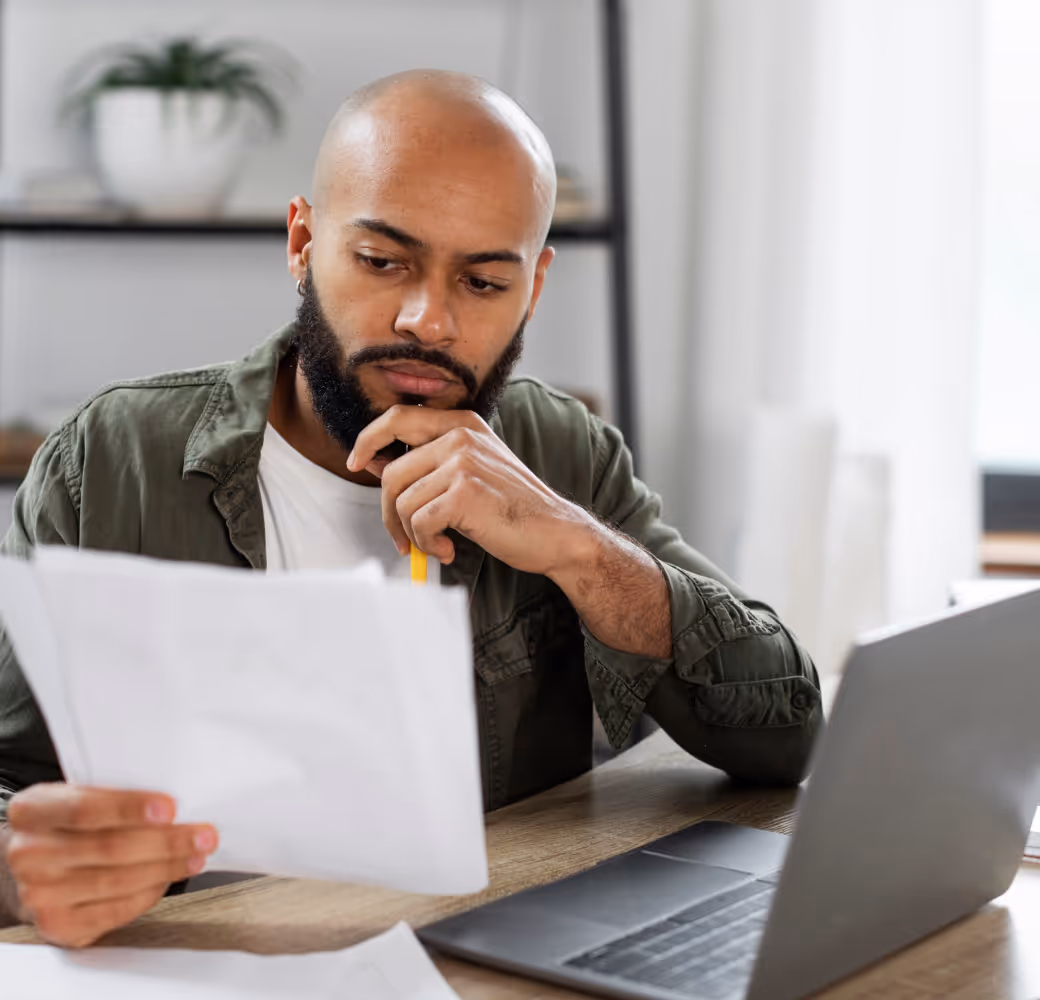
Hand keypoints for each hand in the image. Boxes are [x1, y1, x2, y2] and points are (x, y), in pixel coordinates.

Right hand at [3, 784, 217, 947]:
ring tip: (195, 856)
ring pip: (117, 881)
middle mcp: (29, 854)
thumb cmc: (68, 825)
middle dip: (166, 842)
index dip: (129, 808)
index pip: (84, 808)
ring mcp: (40, 894)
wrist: (33, 863)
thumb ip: (115, 794)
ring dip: (166, 868)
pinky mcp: (58, 925)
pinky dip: (148, 894)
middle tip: (202, 835)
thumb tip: (173, 806)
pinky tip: (167, 878)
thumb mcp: (77, 796)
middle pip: (109, 848)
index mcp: (33, 811)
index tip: (169, 808)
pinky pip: (114, 910)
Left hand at [347, 405, 597, 575]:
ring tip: (439, 545)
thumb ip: (428, 463)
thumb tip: (373, 465)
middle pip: (392, 473)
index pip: (396, 418)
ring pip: (403, 503)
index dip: (368, 440)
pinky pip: (419, 523)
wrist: (555, 532)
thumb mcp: (471, 471)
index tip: (357, 464)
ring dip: (414, 535)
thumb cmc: (513, 508)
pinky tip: (449, 550)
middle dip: (389, 513)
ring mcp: (463, 462)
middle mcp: (461, 436)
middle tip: (403, 539)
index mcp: (462, 423)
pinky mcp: (464, 492)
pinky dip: (428, 545)